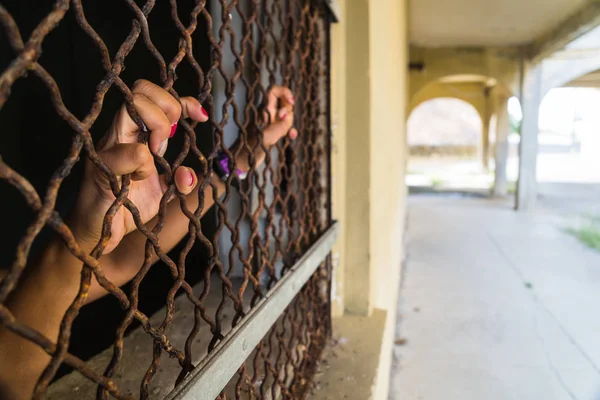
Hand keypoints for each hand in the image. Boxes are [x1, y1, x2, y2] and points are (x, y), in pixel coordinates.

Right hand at [70, 80, 207, 253]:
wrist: (100, 232)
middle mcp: (121, 132)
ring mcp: (109, 145)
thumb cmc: (128, 206)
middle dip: (168, 107)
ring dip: (157, 128)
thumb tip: (190, 174)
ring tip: (157, 154)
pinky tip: (139, 179)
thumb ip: (181, 180)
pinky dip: (145, 165)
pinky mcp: (102, 165)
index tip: (200, 116)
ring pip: (132, 107)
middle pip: (142, 90)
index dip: (183, 100)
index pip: (156, 98)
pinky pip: (132, 152)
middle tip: (170, 138)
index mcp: (136, 133)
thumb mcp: (164, 191)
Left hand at [232, 86, 296, 170]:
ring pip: (286, 116)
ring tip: (287, 132)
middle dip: (288, 111)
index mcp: (263, 109)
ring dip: (290, 122)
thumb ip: (281, 124)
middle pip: (283, 103)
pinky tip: (291, 136)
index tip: (291, 101)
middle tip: (282, 120)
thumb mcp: (268, 135)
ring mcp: (270, 123)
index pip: (274, 91)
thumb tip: (287, 115)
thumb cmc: (252, 147)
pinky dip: (290, 130)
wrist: (244, 160)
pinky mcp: (273, 132)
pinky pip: (285, 127)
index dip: (285, 92)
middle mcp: (267, 114)